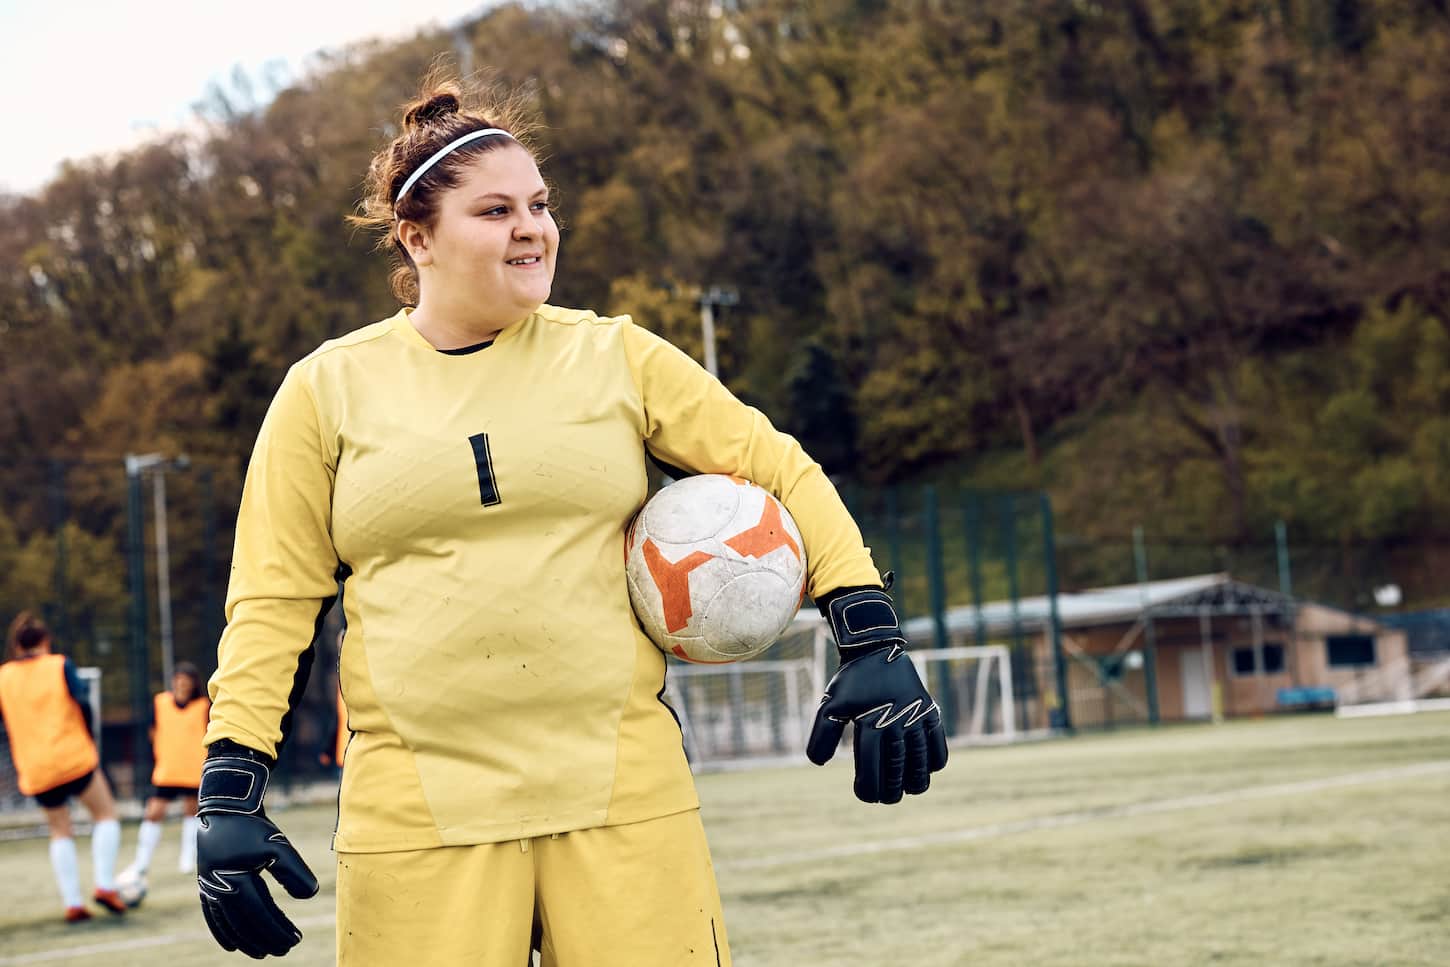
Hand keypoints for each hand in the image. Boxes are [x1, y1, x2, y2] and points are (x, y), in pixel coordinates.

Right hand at [196, 740, 318, 958]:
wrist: (225, 807)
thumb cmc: (254, 827)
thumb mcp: (278, 846)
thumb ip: (294, 872)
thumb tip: (309, 896)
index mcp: (235, 882)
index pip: (260, 916)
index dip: (278, 930)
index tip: (296, 940)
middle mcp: (218, 890)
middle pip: (244, 924)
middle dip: (265, 940)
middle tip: (285, 950)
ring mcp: (209, 889)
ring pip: (227, 924)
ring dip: (245, 940)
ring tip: (262, 953)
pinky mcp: (206, 884)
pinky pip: (212, 916)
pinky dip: (222, 932)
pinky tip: (232, 944)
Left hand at [806, 586, 948, 803]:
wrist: (875, 649)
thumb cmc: (850, 682)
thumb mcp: (830, 704)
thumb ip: (823, 735)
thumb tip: (818, 764)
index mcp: (871, 723)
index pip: (872, 770)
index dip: (868, 789)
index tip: (866, 796)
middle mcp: (896, 722)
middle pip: (897, 772)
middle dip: (891, 792)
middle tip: (886, 797)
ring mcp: (916, 718)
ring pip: (921, 764)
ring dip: (914, 783)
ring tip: (907, 790)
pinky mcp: (930, 713)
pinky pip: (939, 746)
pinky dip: (934, 762)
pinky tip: (924, 769)